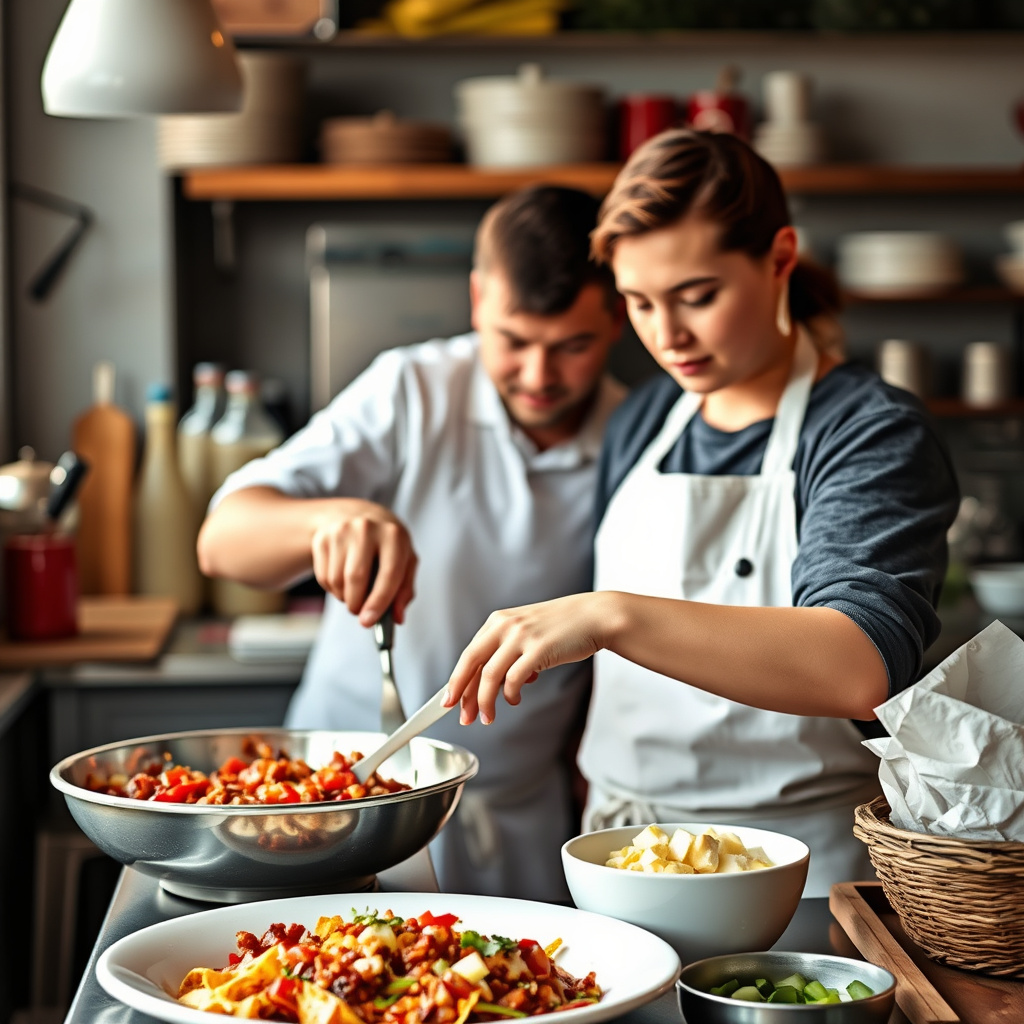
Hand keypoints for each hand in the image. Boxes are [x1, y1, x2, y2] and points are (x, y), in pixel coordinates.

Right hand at [311, 500, 416, 626]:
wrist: (356, 514)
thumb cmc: (386, 544)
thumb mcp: (405, 560)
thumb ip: (405, 590)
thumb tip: (397, 617)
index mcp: (394, 535)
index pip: (388, 574)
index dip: (379, 602)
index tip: (368, 622)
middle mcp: (366, 528)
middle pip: (356, 578)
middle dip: (357, 604)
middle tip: (360, 612)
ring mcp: (341, 531)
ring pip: (337, 580)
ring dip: (344, 597)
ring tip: (354, 592)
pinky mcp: (322, 538)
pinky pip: (323, 577)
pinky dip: (333, 588)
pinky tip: (342, 579)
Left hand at [444, 593, 611, 724]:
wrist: (595, 615)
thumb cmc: (563, 627)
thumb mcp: (527, 631)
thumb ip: (509, 651)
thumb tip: (497, 685)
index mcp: (498, 621)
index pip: (468, 654)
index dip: (457, 680)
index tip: (450, 700)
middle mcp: (505, 625)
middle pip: (471, 664)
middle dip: (462, 694)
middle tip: (462, 716)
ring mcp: (521, 636)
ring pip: (489, 676)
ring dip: (485, 701)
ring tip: (488, 717)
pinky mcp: (538, 649)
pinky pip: (514, 679)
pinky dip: (510, 695)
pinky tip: (514, 700)